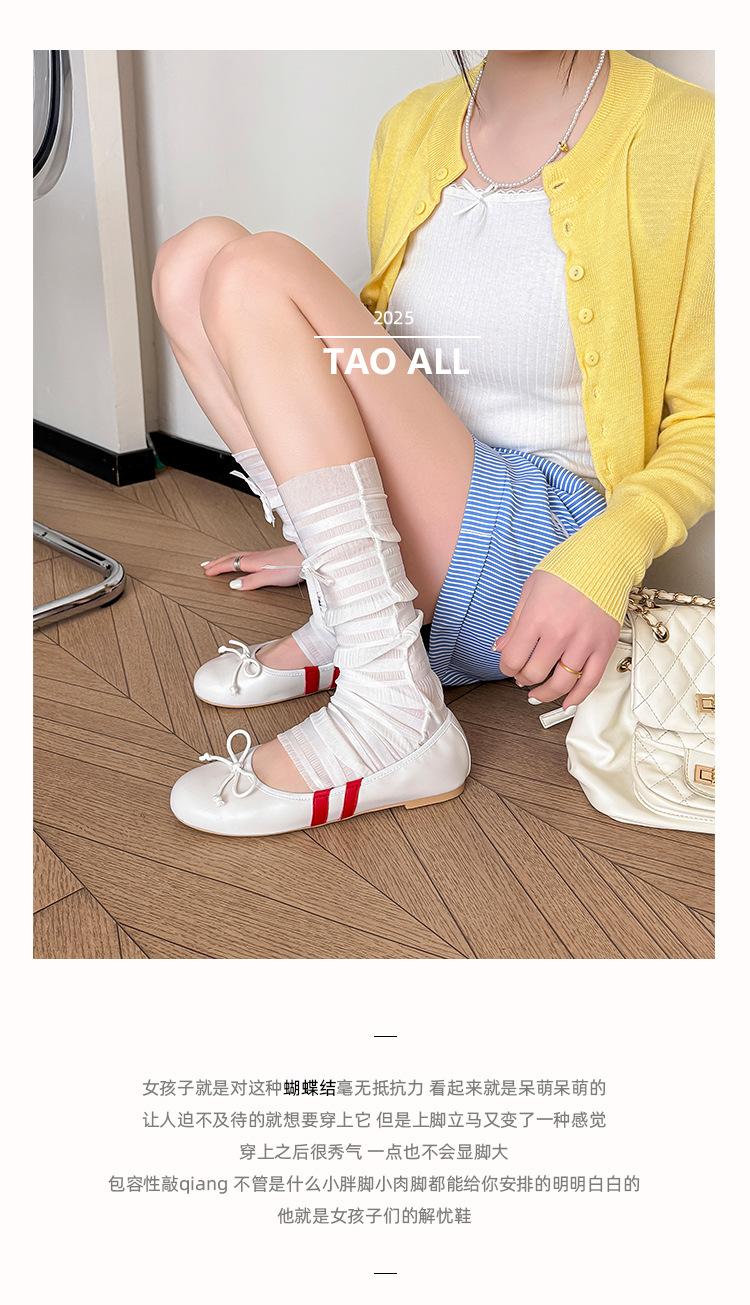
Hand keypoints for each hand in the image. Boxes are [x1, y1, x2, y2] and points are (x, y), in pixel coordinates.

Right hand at [200, 543, 302, 590]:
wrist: (309, 556)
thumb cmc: (293, 566)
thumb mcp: (269, 578)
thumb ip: (251, 582)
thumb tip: (233, 586)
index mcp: (253, 561)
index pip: (230, 564)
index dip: (217, 568)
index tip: (206, 572)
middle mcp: (257, 557)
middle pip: (232, 557)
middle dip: (218, 561)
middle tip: (206, 565)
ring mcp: (264, 556)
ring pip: (240, 555)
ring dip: (227, 559)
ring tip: (220, 562)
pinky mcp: (271, 557)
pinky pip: (248, 556)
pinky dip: (239, 558)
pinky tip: (244, 562)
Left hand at [494, 570, 620, 708]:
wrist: (604, 559)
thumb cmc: (566, 570)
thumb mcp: (531, 590)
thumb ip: (515, 623)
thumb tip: (499, 648)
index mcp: (537, 618)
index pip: (513, 659)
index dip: (506, 667)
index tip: (508, 666)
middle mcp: (560, 634)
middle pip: (534, 674)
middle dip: (523, 679)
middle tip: (522, 676)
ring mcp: (584, 642)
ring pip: (561, 683)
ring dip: (545, 694)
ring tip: (537, 694)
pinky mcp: (604, 647)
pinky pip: (590, 681)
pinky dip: (577, 697)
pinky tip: (566, 702)